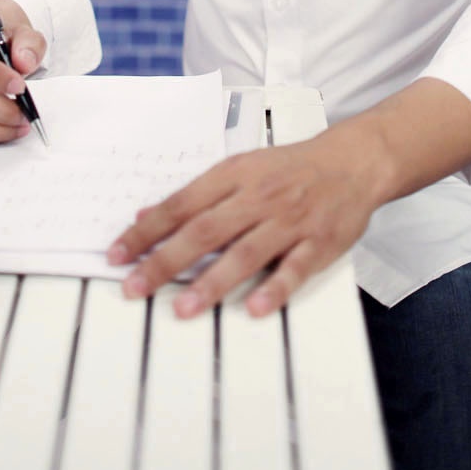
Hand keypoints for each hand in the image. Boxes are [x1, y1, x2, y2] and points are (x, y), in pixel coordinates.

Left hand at [107, 123, 383, 318]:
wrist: (352, 161)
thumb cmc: (291, 167)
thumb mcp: (240, 168)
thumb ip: (195, 195)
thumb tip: (147, 217)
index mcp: (235, 175)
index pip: (181, 204)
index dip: (147, 231)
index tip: (118, 254)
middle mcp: (258, 196)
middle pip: (206, 230)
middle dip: (167, 260)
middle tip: (136, 286)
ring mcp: (289, 220)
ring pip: (246, 252)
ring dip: (213, 282)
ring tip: (184, 308)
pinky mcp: (319, 242)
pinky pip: (295, 268)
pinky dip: (276, 288)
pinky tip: (256, 308)